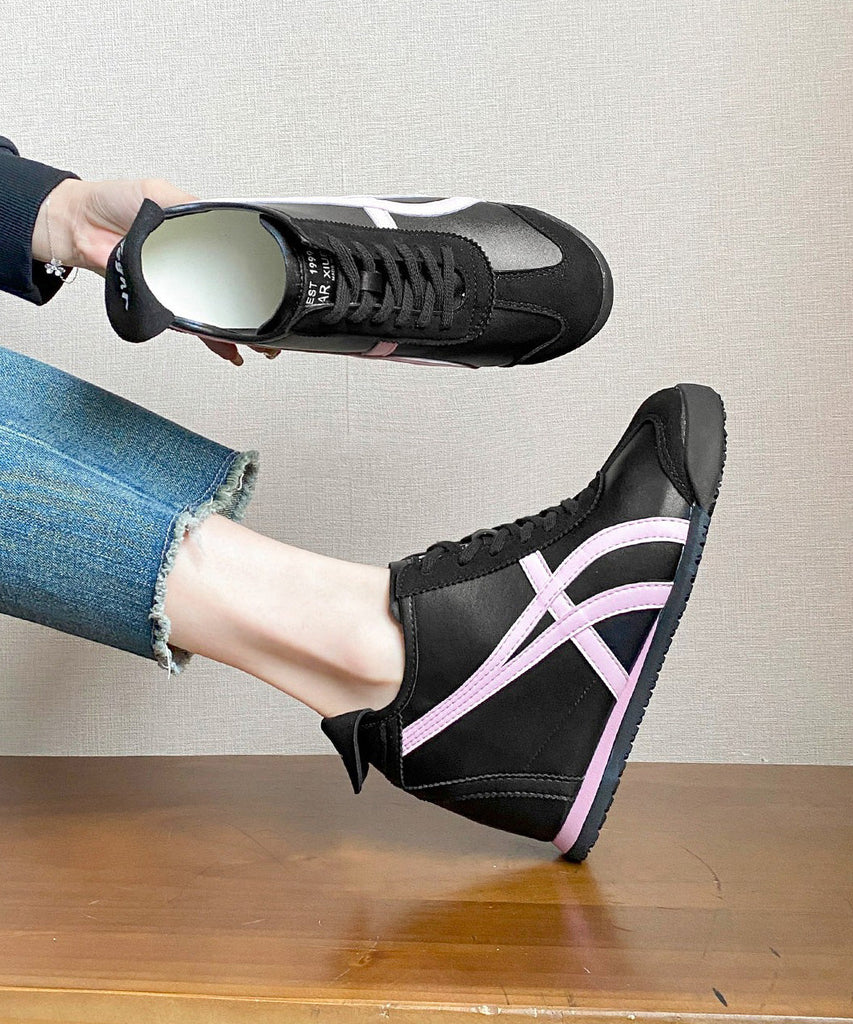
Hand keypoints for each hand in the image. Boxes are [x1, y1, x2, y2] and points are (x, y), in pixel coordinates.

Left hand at [33, 177, 280, 365]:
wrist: (79, 227)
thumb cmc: (113, 203)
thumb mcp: (163, 194)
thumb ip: (193, 207)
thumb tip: (222, 217)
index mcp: (199, 238)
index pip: (238, 258)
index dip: (260, 275)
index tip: (282, 287)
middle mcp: (193, 267)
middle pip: (233, 294)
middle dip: (258, 315)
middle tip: (277, 329)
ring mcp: (180, 287)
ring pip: (217, 315)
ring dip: (241, 334)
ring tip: (263, 347)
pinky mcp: (164, 303)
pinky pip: (191, 326)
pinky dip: (211, 341)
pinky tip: (229, 351)